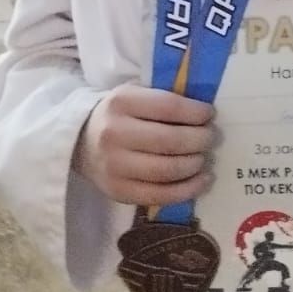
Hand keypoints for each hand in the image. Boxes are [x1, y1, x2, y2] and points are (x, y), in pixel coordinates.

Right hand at [72, 85, 215, 206]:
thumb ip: (165, 100)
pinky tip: (202, 180)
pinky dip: (188, 190)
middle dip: (200, 140)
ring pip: (167, 170)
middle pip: (170, 141)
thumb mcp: (135, 96)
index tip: (209, 115)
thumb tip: (206, 114)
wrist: (81, 142)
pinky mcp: (118, 191)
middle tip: (211, 138)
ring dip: (195, 165)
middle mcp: (114, 134)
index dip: (196, 113)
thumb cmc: (120, 115)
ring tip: (204, 158)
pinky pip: (160, 195)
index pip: (168, 107)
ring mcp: (114, 166)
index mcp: (121, 102)